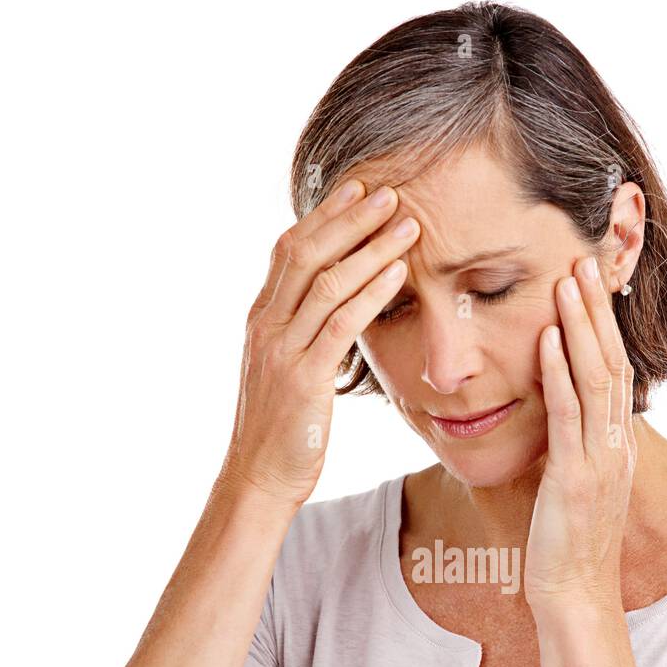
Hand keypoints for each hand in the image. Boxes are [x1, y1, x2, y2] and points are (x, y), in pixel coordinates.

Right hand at [218, 180, 419, 508]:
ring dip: (370, 247)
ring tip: (407, 223)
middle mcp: (266, 326)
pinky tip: (399, 273)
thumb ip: (303, 334)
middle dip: (349, 217)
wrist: (258, 478)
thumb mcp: (286, 370)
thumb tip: (330, 306)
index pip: (290, 250)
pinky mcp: (303, 379)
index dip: (324, 215)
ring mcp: (282, 351)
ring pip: (327, 282)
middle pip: (307, 253)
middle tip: (389, 189)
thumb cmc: (282, 429)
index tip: (359, 188)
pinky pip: (340, 325)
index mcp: (261, 319)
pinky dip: (371, 294)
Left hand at [524, 256, 636, 612]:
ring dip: (581, 327)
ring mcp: (600, 460)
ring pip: (596, 379)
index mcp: (617, 446)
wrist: (575, 594)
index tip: (590, 285)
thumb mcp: (572, 485)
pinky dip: (560, 374)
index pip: (616, 372)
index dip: (605, 327)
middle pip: (612, 363)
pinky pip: (569, 416)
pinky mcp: (574, 478)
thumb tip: (553, 414)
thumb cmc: (567, 544)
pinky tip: (549, 340)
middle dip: (596, 311)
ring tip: (567, 282)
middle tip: (583, 260)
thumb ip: (570, 445)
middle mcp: (616, 446)